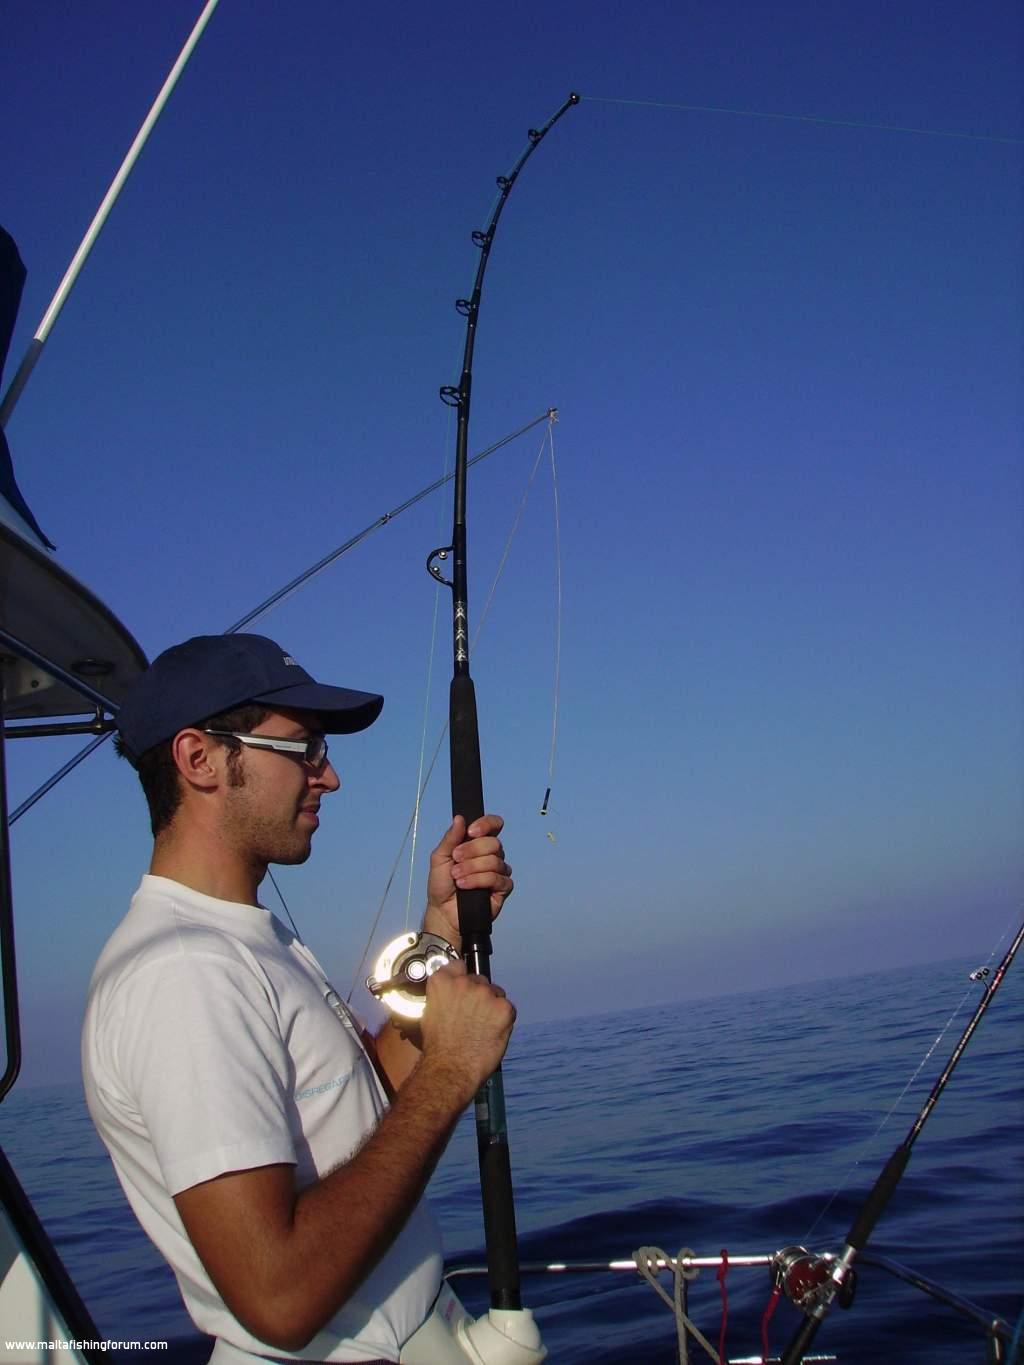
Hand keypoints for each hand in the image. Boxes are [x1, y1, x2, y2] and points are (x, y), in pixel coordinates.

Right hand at [419, 960, 515, 1101]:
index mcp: (442, 981)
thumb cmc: (438, 1047)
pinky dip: (504, 1020)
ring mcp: (485, 994)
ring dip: (492, 1006)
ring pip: (496, 993)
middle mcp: (464, 982)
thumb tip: (452, 995)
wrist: (450, 1068)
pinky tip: (492, 1033)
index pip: (458, 966)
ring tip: (483, 1028)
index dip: (462, 977)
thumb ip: (442, 996)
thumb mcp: (430, 1013)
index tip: (464, 987)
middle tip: (474, 1016)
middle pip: (479, 980)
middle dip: (479, 995)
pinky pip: (508, 1009)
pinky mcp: (504, 1008)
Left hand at [424, 814, 512, 949]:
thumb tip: (460, 818)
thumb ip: (450, 838)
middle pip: (494, 843)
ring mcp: (499, 871)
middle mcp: (492, 855)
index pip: (494, 825)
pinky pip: (496, 878)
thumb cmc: (441, 884)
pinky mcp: (503, 888)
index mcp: (479, 843)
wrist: (443, 911)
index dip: (486, 824)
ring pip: (494, 861)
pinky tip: (465, 886)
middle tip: (455, 860)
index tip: (471, 831)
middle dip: (472, 851)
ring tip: (457, 877)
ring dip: (471, 868)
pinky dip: (478, 880)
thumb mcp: (440, 857)